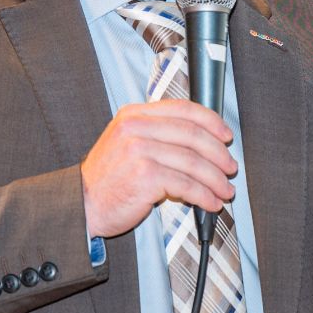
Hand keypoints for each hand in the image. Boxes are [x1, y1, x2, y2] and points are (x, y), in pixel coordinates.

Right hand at [80, 99, 237, 237]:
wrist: (83, 203)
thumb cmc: (107, 178)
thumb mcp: (126, 143)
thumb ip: (156, 134)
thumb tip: (200, 141)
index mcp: (134, 114)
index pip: (182, 109)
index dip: (211, 121)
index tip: (225, 136)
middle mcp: (136, 127)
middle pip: (193, 135)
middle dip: (219, 154)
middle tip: (230, 168)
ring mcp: (140, 150)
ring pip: (193, 162)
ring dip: (216, 179)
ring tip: (225, 190)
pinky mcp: (145, 175)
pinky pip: (186, 184)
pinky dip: (204, 195)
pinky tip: (211, 202)